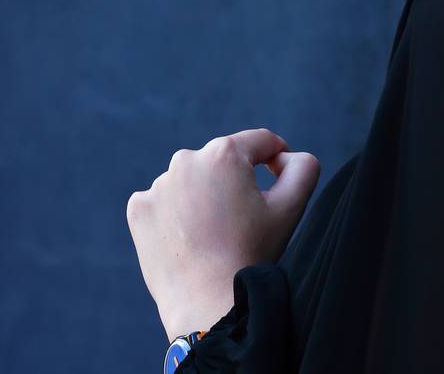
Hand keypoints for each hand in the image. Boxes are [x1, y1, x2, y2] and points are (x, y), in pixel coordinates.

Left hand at [126, 128, 320, 340]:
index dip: (277, 158)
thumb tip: (285, 156)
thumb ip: (304, 166)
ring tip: (214, 231)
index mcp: (224, 153)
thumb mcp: (292, 206)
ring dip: (205, 195)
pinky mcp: (139, 208)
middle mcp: (186, 160)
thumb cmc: (252, 253)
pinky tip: (189, 237)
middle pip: (224, 160)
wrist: (207, 302)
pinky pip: (166, 199)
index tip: (278, 182)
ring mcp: (157, 185)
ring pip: (193, 180)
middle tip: (243, 218)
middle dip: (236, 180)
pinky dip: (178, 212)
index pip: (260, 142)